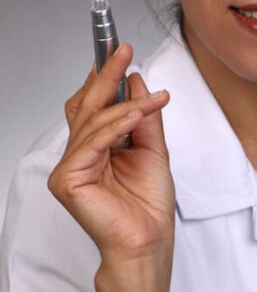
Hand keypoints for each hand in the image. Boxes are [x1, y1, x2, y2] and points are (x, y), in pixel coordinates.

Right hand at [48, 43, 174, 270]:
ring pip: (94, 121)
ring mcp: (70, 166)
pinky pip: (94, 142)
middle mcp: (79, 153)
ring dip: (126, 104)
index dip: (103, 77)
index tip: (118, 51)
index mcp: (96, 147)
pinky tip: (137, 114)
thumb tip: (137, 82)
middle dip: (106, 75)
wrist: (148, 240)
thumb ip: (144, 116)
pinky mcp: (67, 179)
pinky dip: (117, 125)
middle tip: (122, 51)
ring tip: (154, 97)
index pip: (94, 105)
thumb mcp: (153, 148)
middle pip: (88, 106)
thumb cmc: (148, 204)